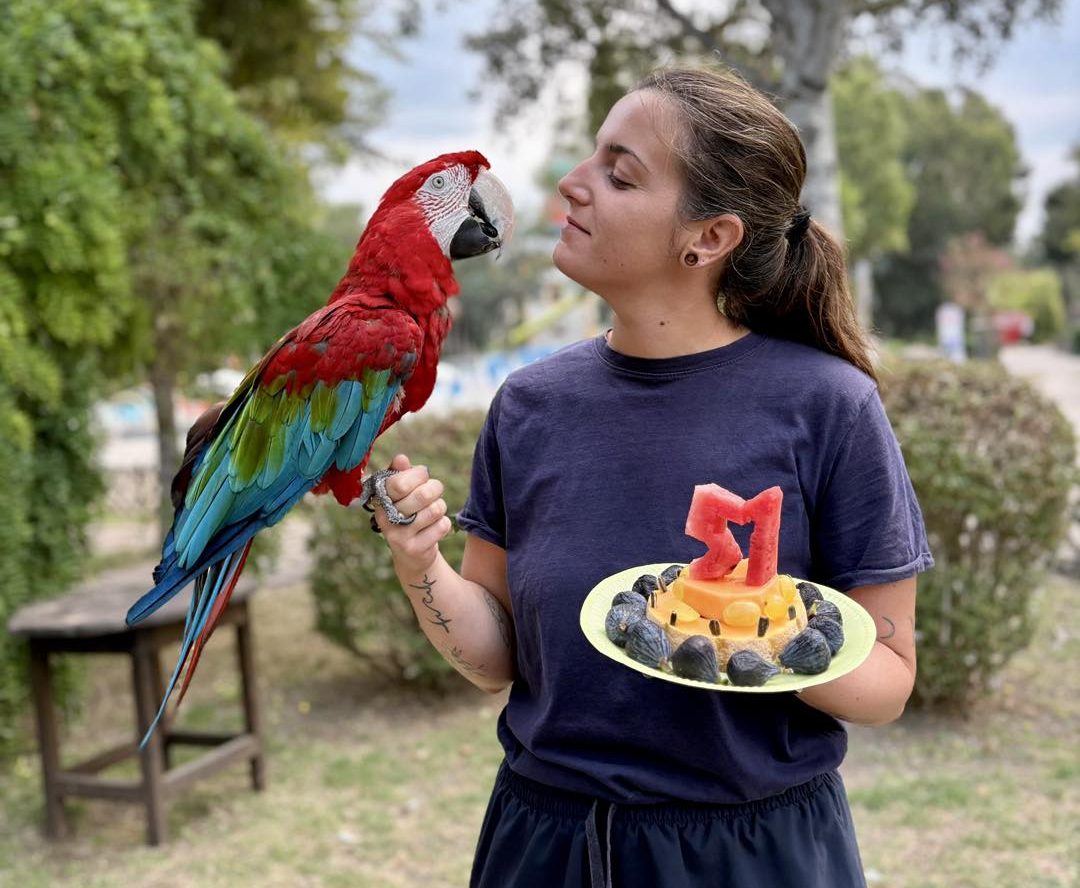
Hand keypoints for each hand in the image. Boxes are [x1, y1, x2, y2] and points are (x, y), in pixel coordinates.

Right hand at [373, 454, 452, 574]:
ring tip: (432, 511)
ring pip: (435, 509)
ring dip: (440, 507)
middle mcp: (385, 518)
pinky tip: (434, 527)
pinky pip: (442, 526)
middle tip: (433, 492)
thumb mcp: (401, 493)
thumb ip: (401, 473)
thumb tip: (401, 459)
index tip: (423, 474)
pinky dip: (443, 523)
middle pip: (423, 495)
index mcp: (380, 499)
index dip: (418, 474)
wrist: (411, 555)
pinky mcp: (415, 549)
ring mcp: (399, 536)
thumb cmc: (407, 514)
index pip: (399, 482)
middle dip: (435, 488)